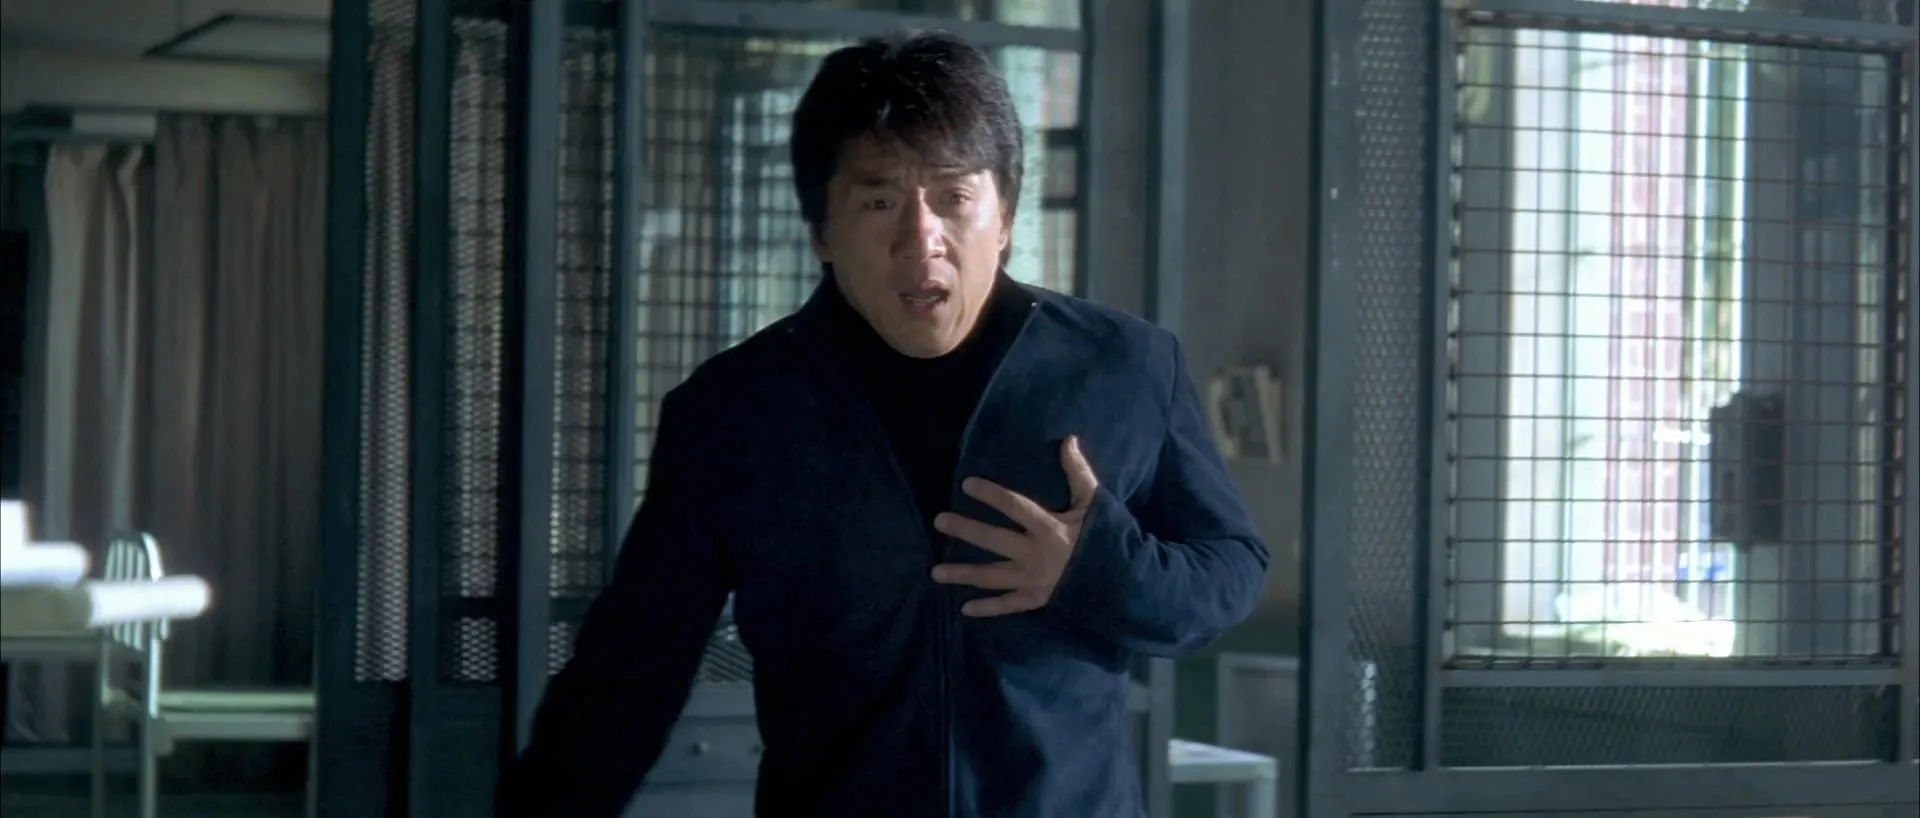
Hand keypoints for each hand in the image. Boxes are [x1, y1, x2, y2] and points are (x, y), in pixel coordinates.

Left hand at [930, 436, 1100, 616]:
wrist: (1124, 581)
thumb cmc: (1108, 538)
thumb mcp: (1095, 502)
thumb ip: (1078, 472)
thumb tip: (1068, 439)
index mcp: (1050, 528)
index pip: (1014, 506)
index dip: (991, 494)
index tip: (967, 484)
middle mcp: (1036, 555)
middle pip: (993, 541)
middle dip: (965, 530)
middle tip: (939, 521)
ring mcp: (1034, 581)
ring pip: (992, 577)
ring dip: (963, 574)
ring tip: (935, 572)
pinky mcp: (1037, 600)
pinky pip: (1008, 606)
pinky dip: (987, 609)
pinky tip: (964, 608)